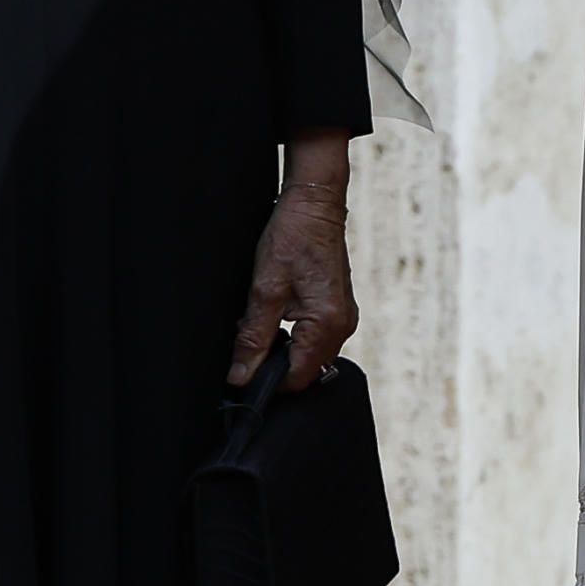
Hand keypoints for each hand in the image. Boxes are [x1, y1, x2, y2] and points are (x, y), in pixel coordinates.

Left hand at [230, 131, 358, 391]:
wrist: (315, 205)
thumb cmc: (292, 238)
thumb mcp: (264, 291)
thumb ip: (252, 339)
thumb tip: (240, 376)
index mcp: (326, 324)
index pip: (295, 379)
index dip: (265, 380)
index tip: (242, 370)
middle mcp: (343, 326)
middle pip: (304, 370)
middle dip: (275, 364)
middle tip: (250, 338)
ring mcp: (344, 317)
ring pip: (309, 355)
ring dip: (284, 349)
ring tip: (263, 322)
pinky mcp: (340, 309)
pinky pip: (316, 338)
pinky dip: (294, 336)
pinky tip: (278, 315)